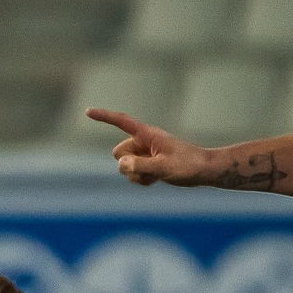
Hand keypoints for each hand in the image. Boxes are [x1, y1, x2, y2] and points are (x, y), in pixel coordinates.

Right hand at [86, 109, 213, 186]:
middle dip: (127, 164)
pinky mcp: (148, 164)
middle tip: (149, 168)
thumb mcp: (163, 167)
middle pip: (118, 153)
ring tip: (157, 175)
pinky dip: (141, 180)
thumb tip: (121, 164)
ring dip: (136, 175)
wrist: (204, 171)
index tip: (87, 112)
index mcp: (147, 134)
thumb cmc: (188, 165)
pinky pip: (133, 174)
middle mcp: (143, 141)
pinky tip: (157, 179)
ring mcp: (145, 153)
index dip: (104, 117)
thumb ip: (140, 166)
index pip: (121, 122)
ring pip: (124, 167)